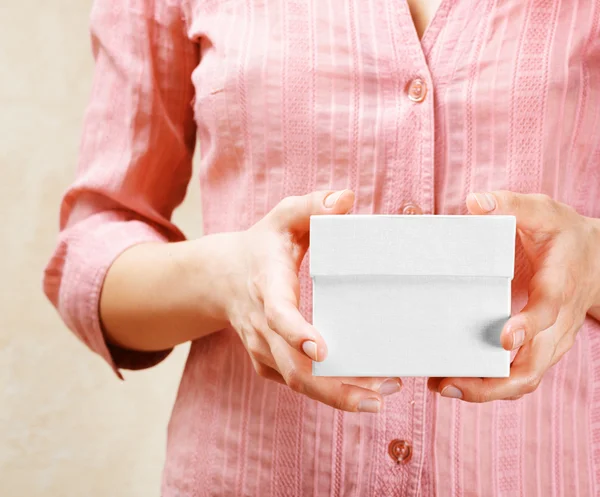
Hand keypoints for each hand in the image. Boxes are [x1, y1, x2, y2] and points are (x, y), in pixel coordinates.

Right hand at [222, 189, 402, 411]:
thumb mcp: (283, 217)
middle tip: (382, 393)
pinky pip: (297, 384)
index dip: (296, 333)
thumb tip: (347, 199)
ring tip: (382, 396)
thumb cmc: (262, 245)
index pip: (278, 315)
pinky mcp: (267, 362)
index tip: (321, 348)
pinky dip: (327, 392)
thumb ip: (312, 205)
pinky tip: (361, 390)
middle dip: (335, 387)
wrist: (222, 278)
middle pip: (293, 369)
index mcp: (267, 287)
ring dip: (338, 395)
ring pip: (298, 383)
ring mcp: (263, 348)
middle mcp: (262, 325)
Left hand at [428, 191, 599, 401]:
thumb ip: (511, 205)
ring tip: (442, 384)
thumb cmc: (563, 235)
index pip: (548, 311)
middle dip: (493, 381)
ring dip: (485, 389)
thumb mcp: (542, 211)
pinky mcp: (539, 349)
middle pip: (532, 366)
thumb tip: (475, 203)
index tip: (504, 337)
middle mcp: (557, 322)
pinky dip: (489, 384)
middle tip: (450, 381)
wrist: (594, 259)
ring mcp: (550, 341)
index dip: (528, 327)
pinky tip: (455, 380)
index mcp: (559, 284)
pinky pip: (517, 375)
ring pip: (523, 379)